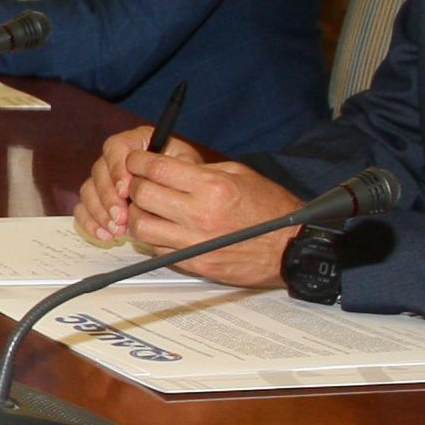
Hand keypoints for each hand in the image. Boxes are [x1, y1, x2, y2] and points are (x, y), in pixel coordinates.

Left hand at [98, 142, 303, 288]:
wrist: (290, 247)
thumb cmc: (270, 209)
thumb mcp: (239, 174)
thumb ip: (201, 170)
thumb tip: (168, 165)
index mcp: (212, 186)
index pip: (157, 169)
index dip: (138, 162)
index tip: (135, 161)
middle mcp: (199, 214)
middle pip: (142, 196)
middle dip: (134, 185)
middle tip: (139, 183)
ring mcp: (194, 242)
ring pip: (141, 227)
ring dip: (138, 215)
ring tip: (147, 208)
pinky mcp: (194, 263)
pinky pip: (157, 249)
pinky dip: (153, 238)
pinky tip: (164, 229)